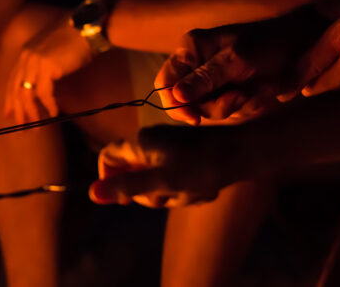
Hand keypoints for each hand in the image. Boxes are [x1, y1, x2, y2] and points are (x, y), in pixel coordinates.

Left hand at [5, 16, 90, 123]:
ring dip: (32, 113)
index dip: (10, 100)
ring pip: (27, 95)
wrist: (86, 29)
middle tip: (22, 128)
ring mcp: (35, 61)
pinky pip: (44, 93)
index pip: (12, 81)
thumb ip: (41, 70)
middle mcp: (26, 57)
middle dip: (19, 112)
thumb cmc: (73, 42)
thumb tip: (39, 91)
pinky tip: (54, 112)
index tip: (9, 114)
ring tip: (37, 127)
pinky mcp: (47, 66)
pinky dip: (49, 105)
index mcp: (25, 54)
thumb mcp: (51, 55)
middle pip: (16, 90)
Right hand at [89, 125, 254, 207]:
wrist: (247, 152)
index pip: (108, 158)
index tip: (125, 198)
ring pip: (158, 180)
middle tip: (172, 196)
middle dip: (152, 193)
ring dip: (173, 194)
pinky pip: (176, 177)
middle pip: (134, 174)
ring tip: (195, 193)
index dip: (109, 180)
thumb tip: (91, 194)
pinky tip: (205, 190)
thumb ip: (126, 187)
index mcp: (141, 143)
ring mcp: (171, 147)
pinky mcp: (188, 154)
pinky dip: (187, 188)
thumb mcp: (162, 182)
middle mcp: (152, 141)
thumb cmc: (203, 166)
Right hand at [155, 10, 328, 124]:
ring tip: (262, 88)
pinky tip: (267, 90)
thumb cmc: (268, 43)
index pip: (164, 83)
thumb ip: (205, 78)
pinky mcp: (231, 92)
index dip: (175, 104)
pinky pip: (231, 112)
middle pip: (187, 103)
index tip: (195, 118)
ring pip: (211, 111)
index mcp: (191, 50)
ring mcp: (214, 81)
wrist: (303, 44)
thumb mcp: (237, 60)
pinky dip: (251, 105)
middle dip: (216, 106)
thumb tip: (177, 96)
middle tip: (241, 96)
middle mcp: (197, 66)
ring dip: (239, 106)